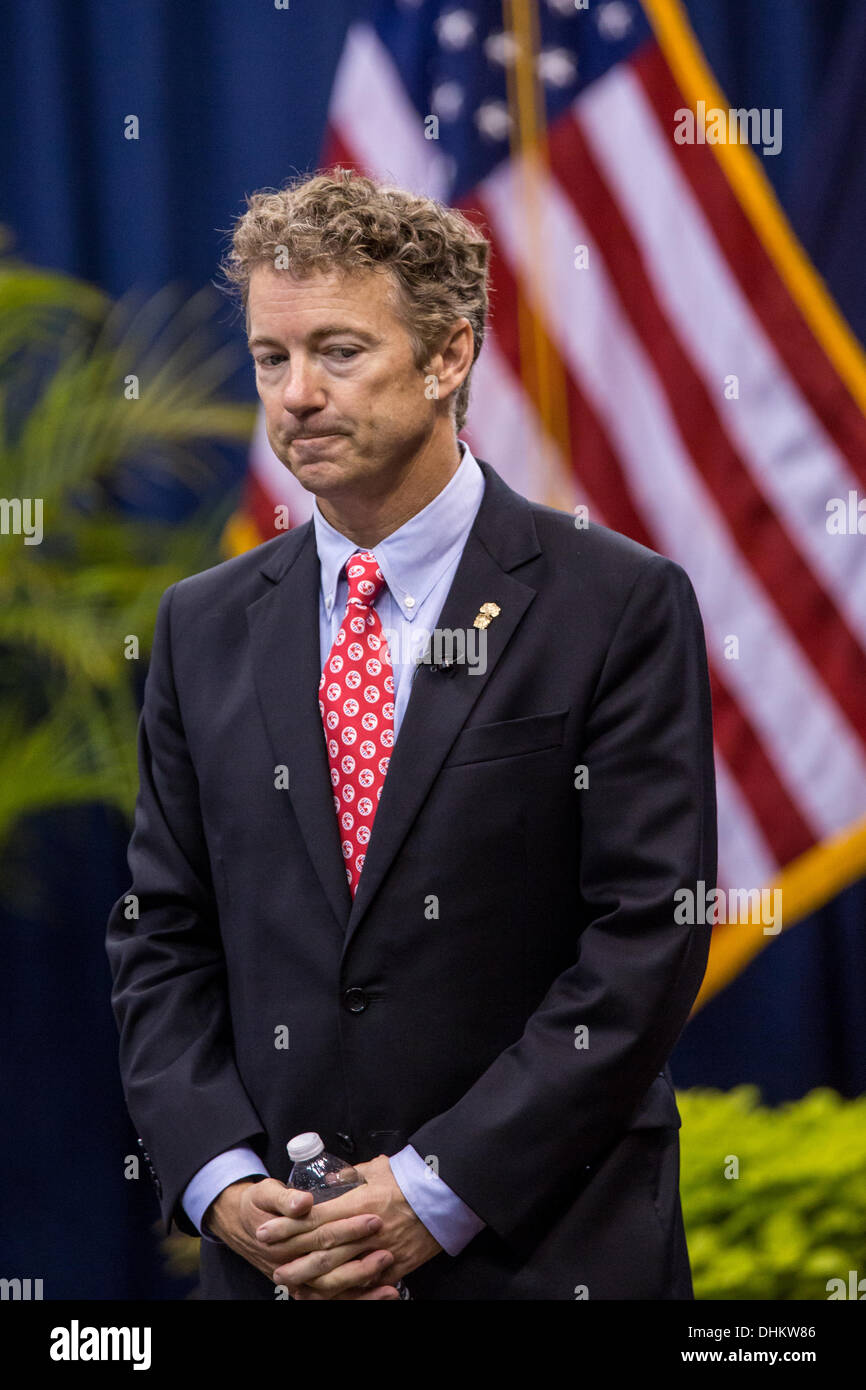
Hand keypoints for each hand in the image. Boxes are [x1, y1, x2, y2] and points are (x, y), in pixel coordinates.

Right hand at [204, 1177, 397, 1296]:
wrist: (241, 1226)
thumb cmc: (258, 1206)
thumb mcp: (266, 1193)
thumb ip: (286, 1198)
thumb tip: (304, 1202)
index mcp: (281, 1240)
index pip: (319, 1235)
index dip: (347, 1228)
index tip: (373, 1218)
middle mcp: (288, 1266)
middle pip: (328, 1265)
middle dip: (360, 1256)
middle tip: (387, 1245)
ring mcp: (297, 1281)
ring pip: (331, 1291)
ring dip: (362, 1285)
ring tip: (389, 1275)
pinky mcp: (305, 1289)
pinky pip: (332, 1300)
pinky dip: (358, 1299)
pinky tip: (382, 1293)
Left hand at [257, 1155, 442, 1299]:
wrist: (448, 1197)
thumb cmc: (413, 1179)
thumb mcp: (379, 1168)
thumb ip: (352, 1174)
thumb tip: (332, 1178)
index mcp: (361, 1203)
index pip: (316, 1218)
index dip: (288, 1227)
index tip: (267, 1230)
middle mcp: (367, 1231)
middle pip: (322, 1249)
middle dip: (292, 1256)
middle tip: (271, 1261)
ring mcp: (381, 1252)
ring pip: (339, 1272)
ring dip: (311, 1278)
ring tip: (291, 1280)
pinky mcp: (395, 1268)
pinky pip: (364, 1284)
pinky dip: (343, 1290)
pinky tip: (325, 1292)